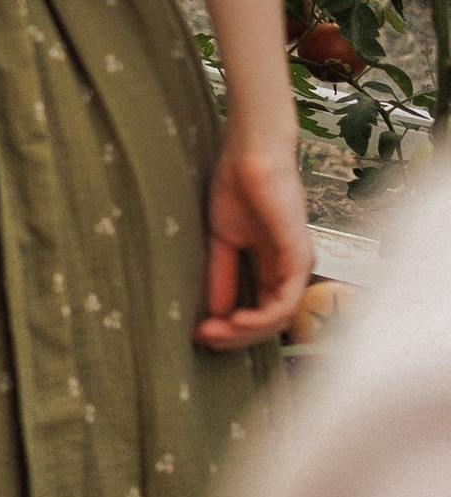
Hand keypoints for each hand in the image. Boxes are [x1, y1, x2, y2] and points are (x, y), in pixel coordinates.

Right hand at [196, 134, 313, 348]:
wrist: (248, 157)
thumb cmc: (237, 188)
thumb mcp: (222, 242)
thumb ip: (220, 276)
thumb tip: (214, 314)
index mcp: (272, 269)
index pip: (258, 315)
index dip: (229, 330)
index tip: (198, 334)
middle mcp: (289, 273)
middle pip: (268, 325)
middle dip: (234, 338)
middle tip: (204, 339)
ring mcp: (297, 267)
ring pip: (277, 321)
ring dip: (244, 334)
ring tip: (213, 332)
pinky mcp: (298, 259)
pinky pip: (284, 303)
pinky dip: (259, 319)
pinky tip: (234, 321)